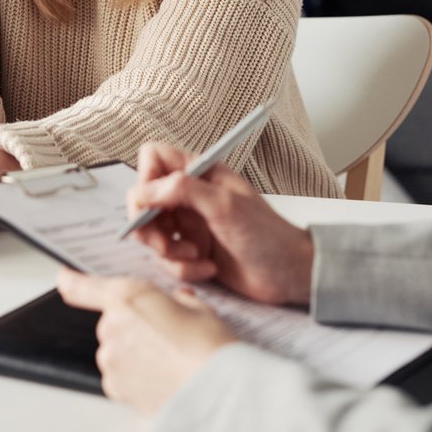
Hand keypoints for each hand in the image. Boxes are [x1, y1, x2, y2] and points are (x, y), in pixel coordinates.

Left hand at [57, 269, 234, 413]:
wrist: (216, 389)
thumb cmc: (210, 346)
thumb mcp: (198, 309)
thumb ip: (178, 301)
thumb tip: (178, 301)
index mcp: (127, 297)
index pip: (82, 286)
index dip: (71, 281)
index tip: (64, 279)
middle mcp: (111, 326)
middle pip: (111, 322)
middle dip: (132, 326)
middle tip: (164, 336)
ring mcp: (110, 359)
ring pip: (116, 350)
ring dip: (133, 352)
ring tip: (167, 360)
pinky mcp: (114, 387)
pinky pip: (119, 376)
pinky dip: (134, 376)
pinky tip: (160, 377)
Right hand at [128, 141, 314, 306]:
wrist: (288, 273)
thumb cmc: (267, 234)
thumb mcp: (224, 205)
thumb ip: (182, 190)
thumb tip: (144, 189)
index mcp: (199, 172)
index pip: (153, 158)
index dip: (146, 180)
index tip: (154, 204)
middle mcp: (189, 195)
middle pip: (143, 200)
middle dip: (150, 227)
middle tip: (167, 243)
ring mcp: (189, 224)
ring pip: (150, 234)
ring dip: (168, 252)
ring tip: (194, 257)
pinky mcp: (191, 251)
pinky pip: (167, 260)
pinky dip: (183, 269)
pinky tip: (208, 268)